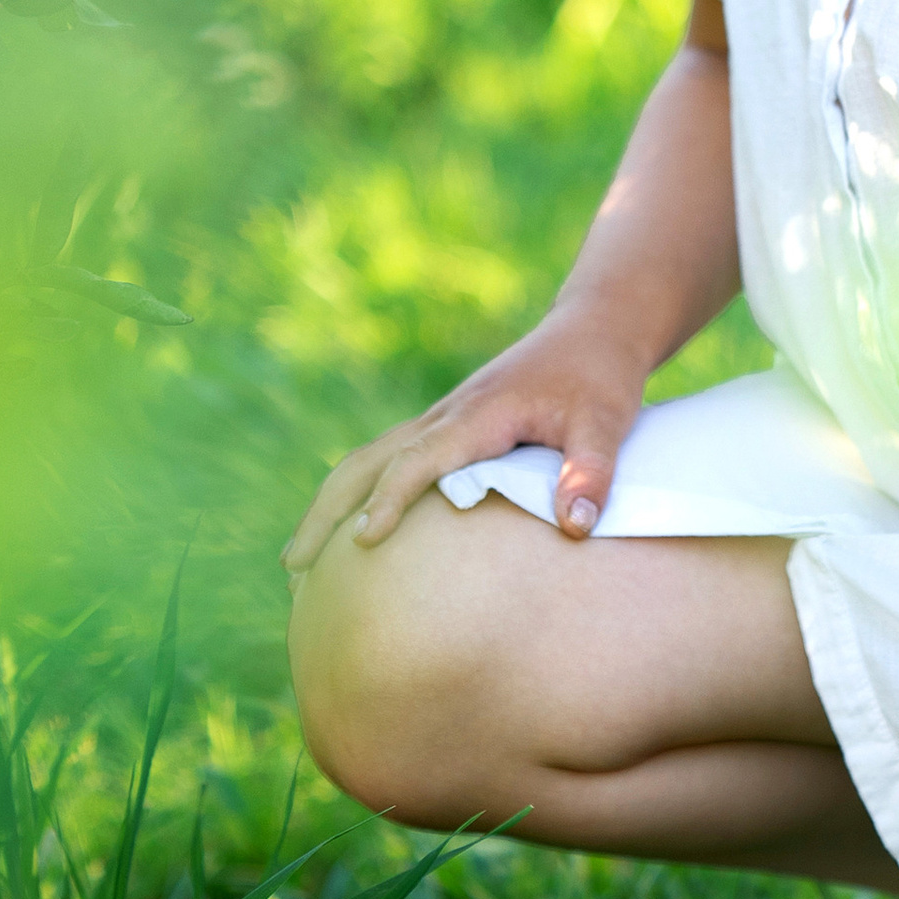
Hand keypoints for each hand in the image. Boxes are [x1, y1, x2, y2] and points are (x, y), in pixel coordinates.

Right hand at [281, 302, 647, 574]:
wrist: (594, 329)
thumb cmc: (601, 376)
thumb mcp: (607, 421)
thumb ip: (592, 472)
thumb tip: (574, 529)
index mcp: (477, 415)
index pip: (419, 459)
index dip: (391, 498)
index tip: (363, 542)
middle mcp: (447, 415)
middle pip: (368, 461)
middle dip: (325, 512)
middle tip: (290, 570)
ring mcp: (442, 420)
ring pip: (369, 460)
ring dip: (329, 505)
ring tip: (295, 565)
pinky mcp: (449, 428)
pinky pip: (389, 461)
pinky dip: (358, 494)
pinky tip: (348, 534)